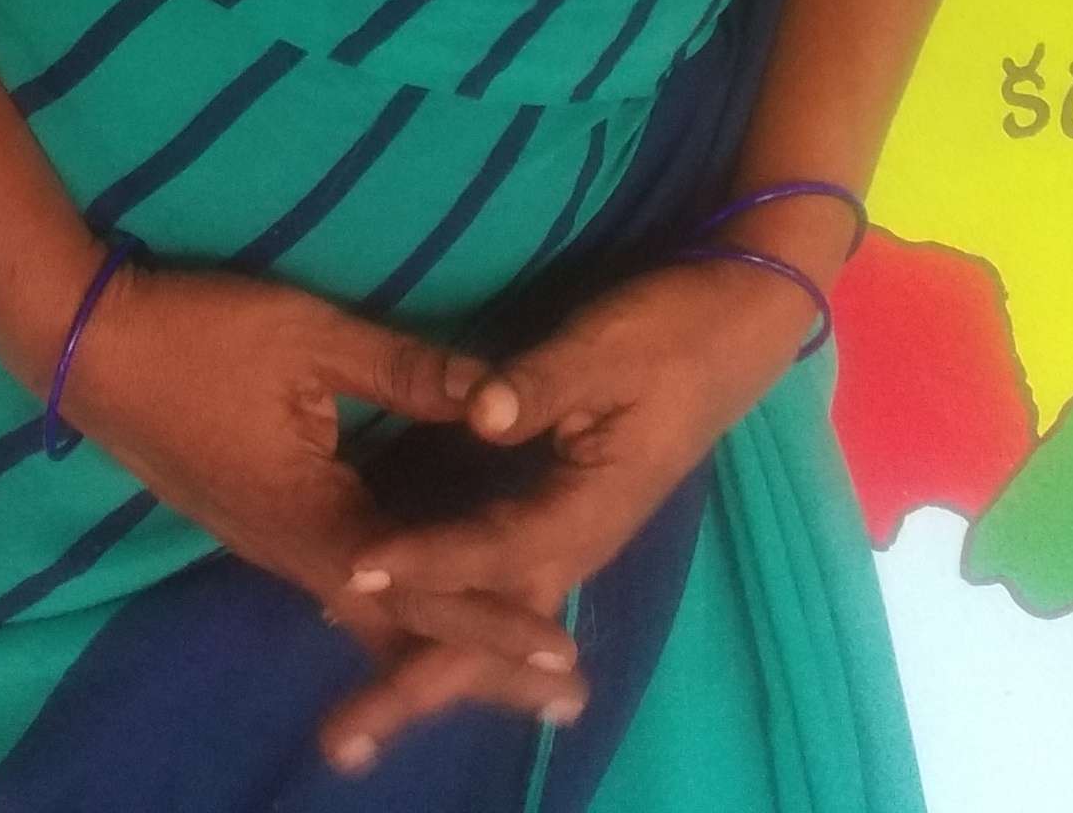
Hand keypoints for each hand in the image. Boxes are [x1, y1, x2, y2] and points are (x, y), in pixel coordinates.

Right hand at [57, 270, 583, 730]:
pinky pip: (346, 588)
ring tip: (513, 673)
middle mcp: (297, 555)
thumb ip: (406, 369)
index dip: (496, 619)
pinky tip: (423, 618)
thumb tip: (497, 397)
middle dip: (485, 663)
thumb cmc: (203, 336)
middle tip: (564, 700)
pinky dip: (398, 611)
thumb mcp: (312, 337)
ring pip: (375, 615)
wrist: (90, 349)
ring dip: (445, 641)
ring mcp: (273, 546)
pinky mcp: (260, 526)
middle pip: (405, 627)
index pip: (424, 587)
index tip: (562, 651)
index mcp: (316, 522)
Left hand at [323, 266, 822, 778]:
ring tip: (358, 723)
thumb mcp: (604, 349)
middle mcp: (575, 544)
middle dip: (417, 683)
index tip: (359, 572)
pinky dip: (450, 622)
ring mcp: (569, 537)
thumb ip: (541, 384)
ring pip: (490, 625)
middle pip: (489, 634)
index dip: (427, 563)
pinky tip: (410, 642)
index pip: (493, 551)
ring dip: (426, 669)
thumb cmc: (668, 334)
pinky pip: (496, 587)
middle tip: (343, 743)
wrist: (729, 329)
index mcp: (588, 510)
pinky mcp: (559, 519)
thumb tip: (481, 414)